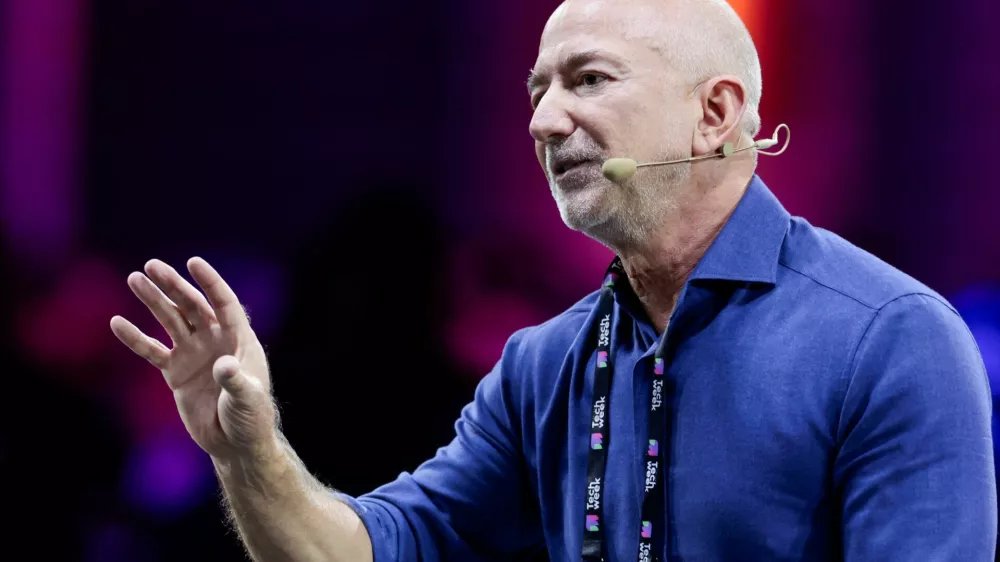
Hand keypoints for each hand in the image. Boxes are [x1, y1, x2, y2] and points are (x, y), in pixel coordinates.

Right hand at [110, 257, 276, 460]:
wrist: (234, 443)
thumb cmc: (250, 419)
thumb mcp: (247, 399)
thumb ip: (236, 381)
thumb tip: (222, 366)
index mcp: (239, 340)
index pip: (224, 303)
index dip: (210, 282)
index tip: (193, 262)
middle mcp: (216, 341)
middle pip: (193, 306)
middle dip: (173, 286)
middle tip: (151, 266)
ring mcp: (194, 354)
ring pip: (171, 321)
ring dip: (153, 301)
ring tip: (134, 279)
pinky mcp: (175, 372)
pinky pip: (152, 351)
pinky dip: (136, 338)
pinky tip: (118, 323)